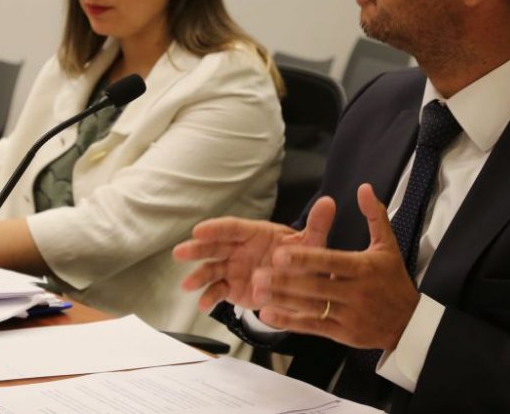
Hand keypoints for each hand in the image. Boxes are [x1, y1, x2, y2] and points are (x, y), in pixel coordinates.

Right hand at [173, 196, 335, 311]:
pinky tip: (203, 306)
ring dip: (198, 276)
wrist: (300, 285)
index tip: (199, 230)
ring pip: (212, 269)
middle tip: (180, 253)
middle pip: (215, 246)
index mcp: (255, 233)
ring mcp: (233, 268)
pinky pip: (218, 292)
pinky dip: (209, 298)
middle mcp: (240, 249)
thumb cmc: (302, 258)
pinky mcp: (232, 288)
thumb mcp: (312, 243)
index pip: (232, 227)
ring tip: (187, 285)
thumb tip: (329, 202)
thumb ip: (317, 225)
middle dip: (197, 249)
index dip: (215, 228)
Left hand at [253, 184, 420, 350]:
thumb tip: (363, 188)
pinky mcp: (342, 334)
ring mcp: (348, 315)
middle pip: (316, 286)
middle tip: (258, 274)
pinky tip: (268, 314)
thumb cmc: (393, 281)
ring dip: (282, 301)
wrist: (409, 323)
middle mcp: (355, 292)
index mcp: (363, 268)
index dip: (305, 259)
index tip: (280, 253)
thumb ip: (374, 215)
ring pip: (311, 307)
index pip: (330, 262)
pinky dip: (290, 322)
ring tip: (256, 292)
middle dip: (285, 281)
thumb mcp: (387, 246)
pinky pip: (313, 327)